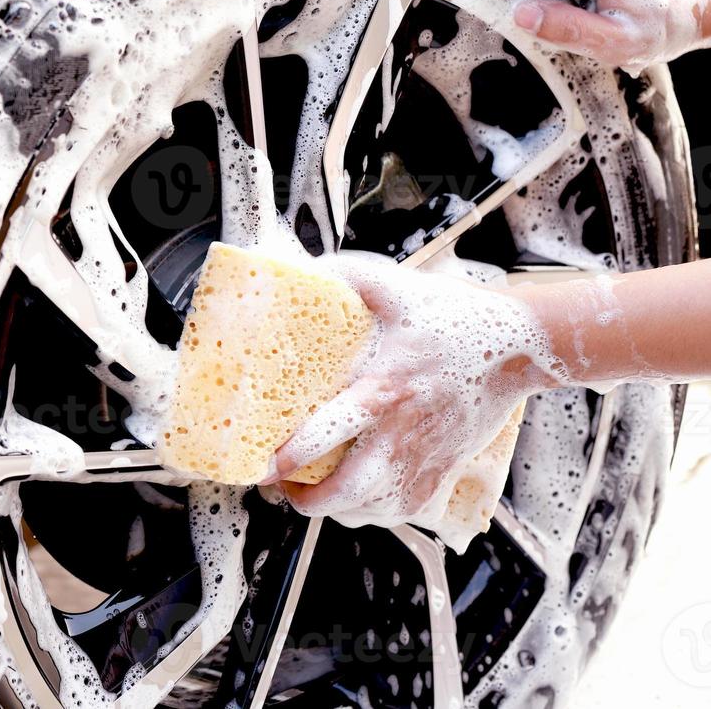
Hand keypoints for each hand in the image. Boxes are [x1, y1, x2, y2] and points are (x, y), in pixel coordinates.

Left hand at [263, 253, 560, 529]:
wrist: (519, 346)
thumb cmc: (453, 315)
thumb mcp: (393, 288)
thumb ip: (342, 277)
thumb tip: (296, 270)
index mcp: (383, 389)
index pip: (330, 432)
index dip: (292, 457)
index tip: (265, 465)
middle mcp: (402, 433)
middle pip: (347, 490)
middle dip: (306, 500)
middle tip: (280, 488)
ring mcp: (424, 460)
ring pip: (371, 510)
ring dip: (335, 509)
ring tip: (311, 493)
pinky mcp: (441, 474)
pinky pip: (399, 513)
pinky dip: (370, 513)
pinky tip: (354, 497)